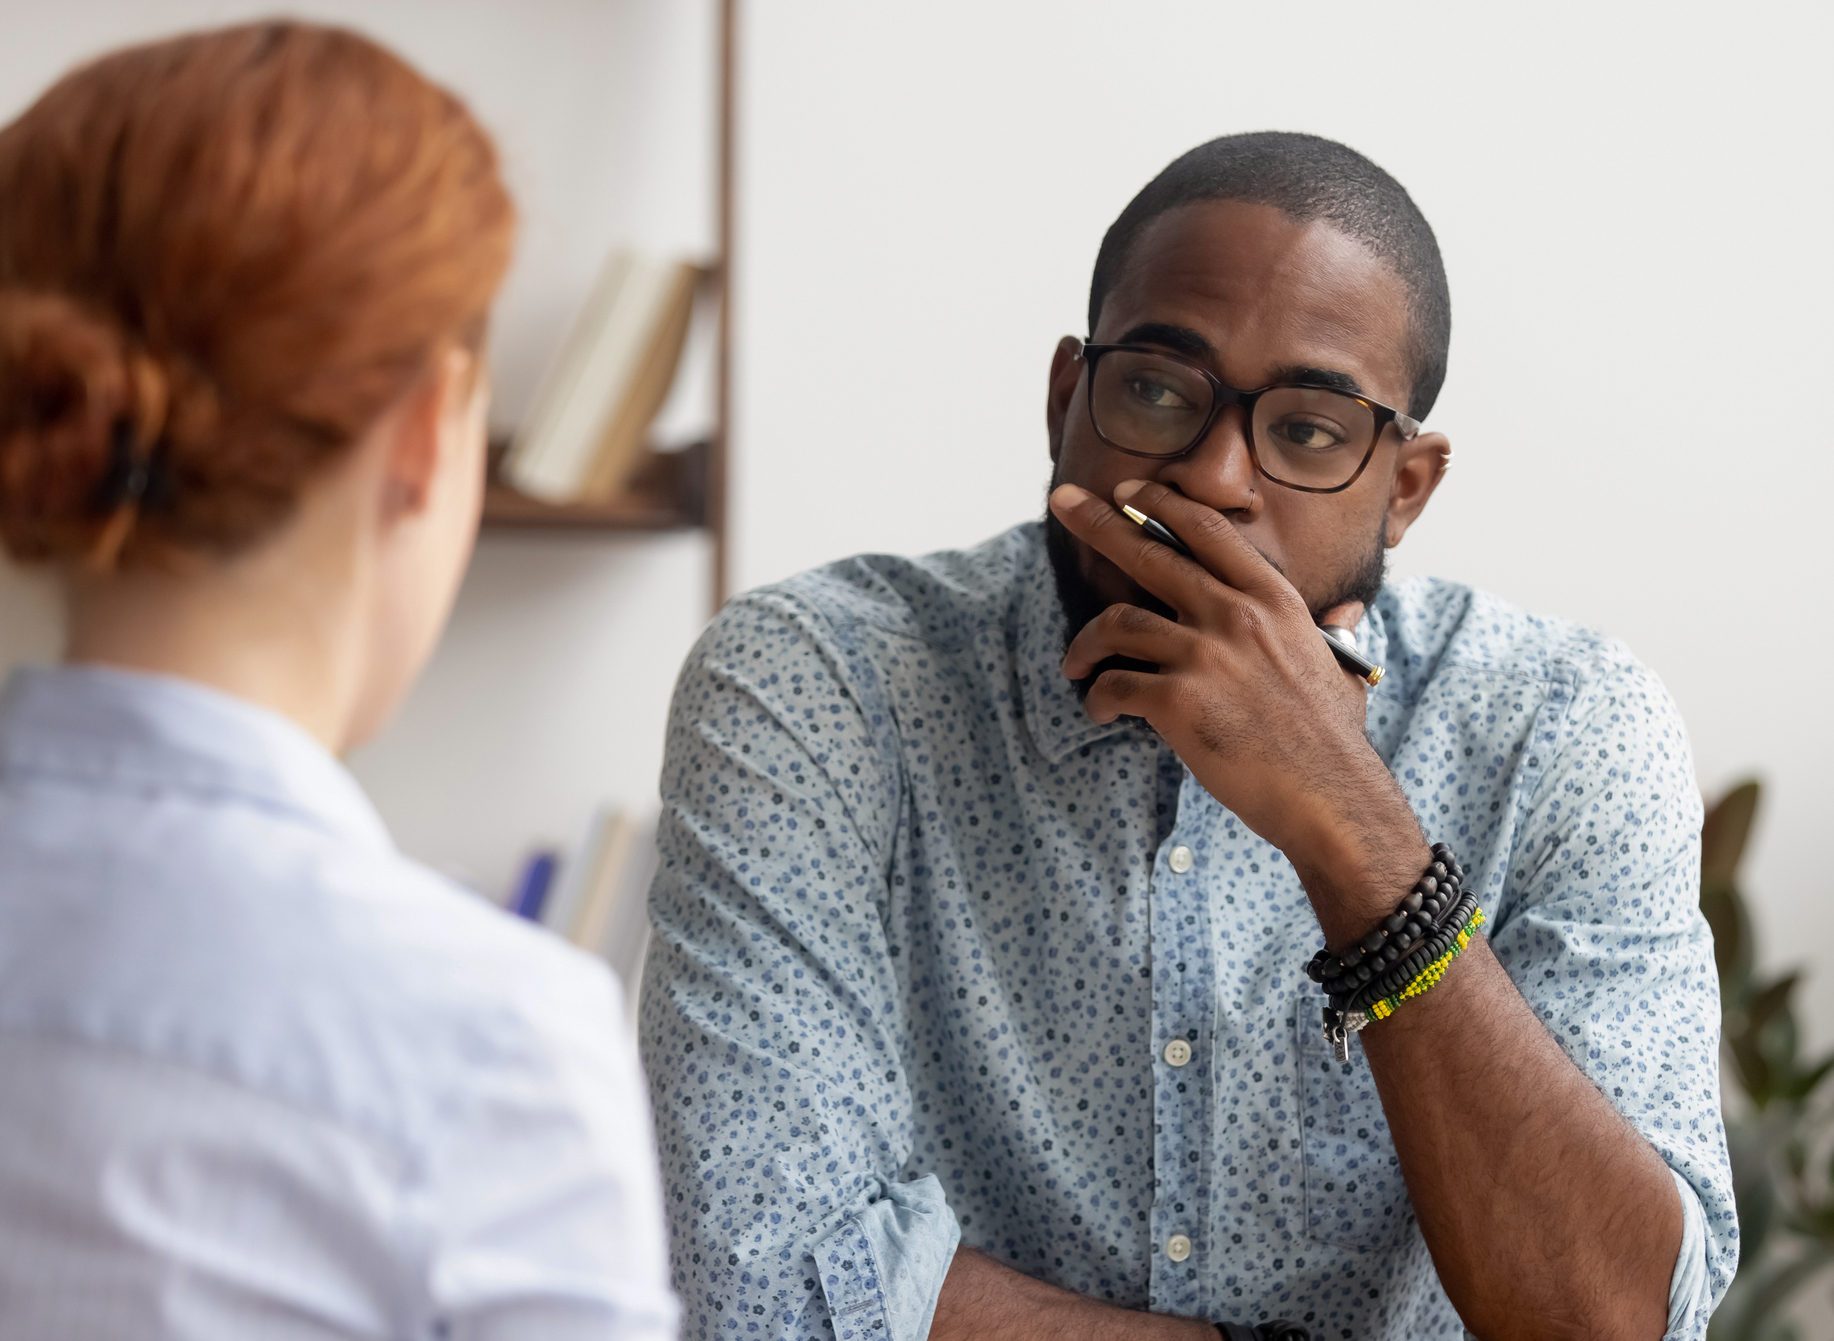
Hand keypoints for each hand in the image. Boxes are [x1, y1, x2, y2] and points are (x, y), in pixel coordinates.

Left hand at [1048, 477, 1393, 863]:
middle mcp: (1234, 615)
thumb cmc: (1332, 740)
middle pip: (1148, 554)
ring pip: (1116, 623)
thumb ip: (1328, 632)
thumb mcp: (1336, 665)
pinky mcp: (1178, 702)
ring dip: (1084, 643)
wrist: (1330, 796)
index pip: (1206, 530)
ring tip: (1075, 664)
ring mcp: (1204, 656)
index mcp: (1272, 599)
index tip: (1128, 491)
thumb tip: (1344, 615)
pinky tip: (1098, 712)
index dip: (1161, 504)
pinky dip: (1096, 698)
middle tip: (1062, 502)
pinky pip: (1113, 687)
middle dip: (1097, 523)